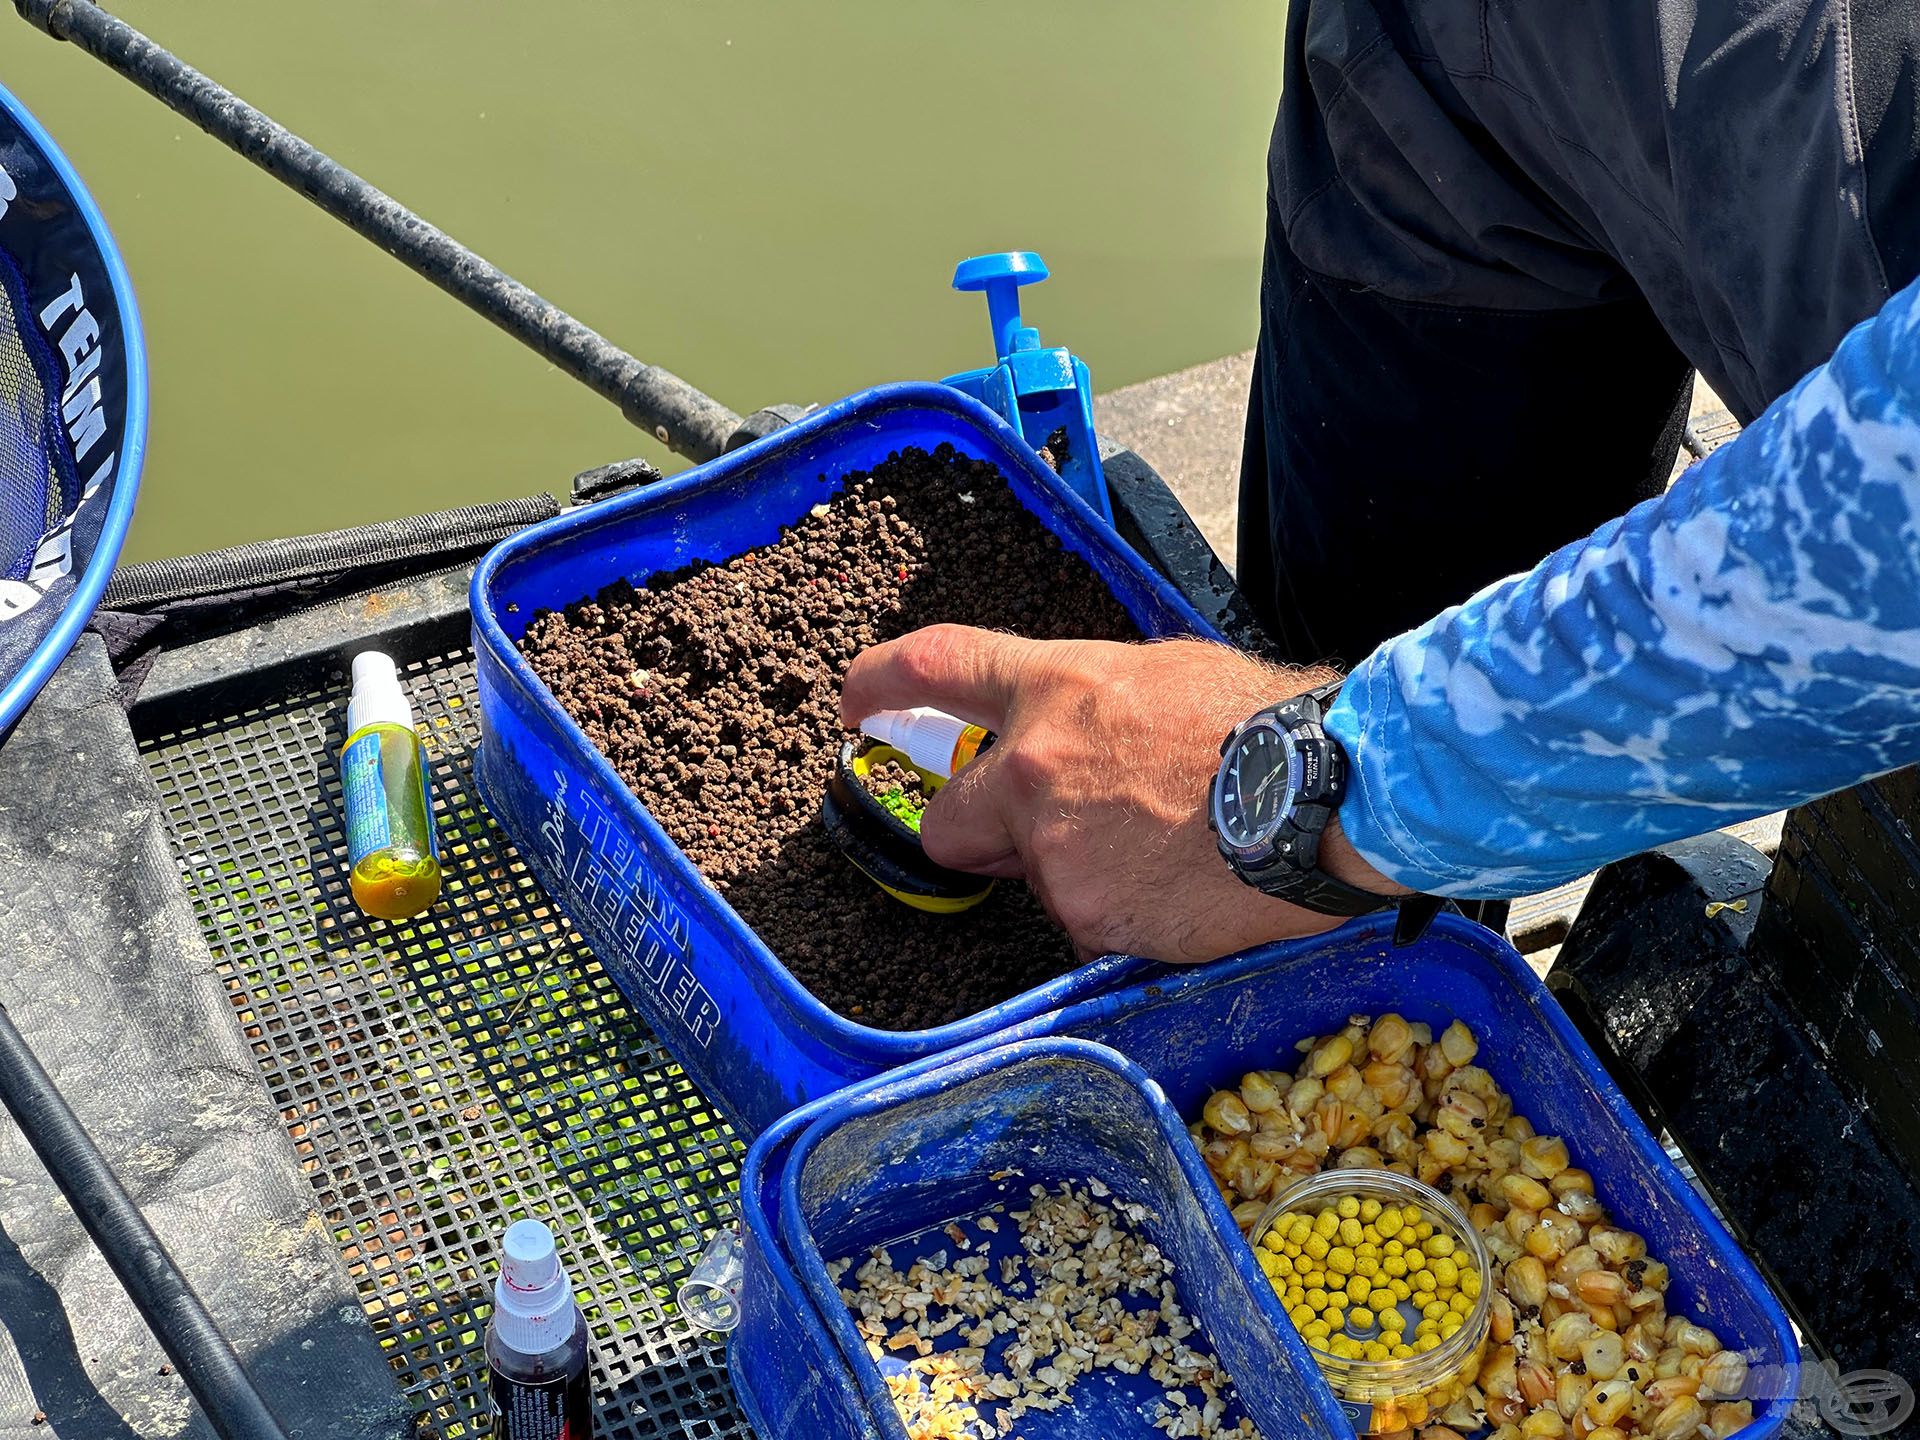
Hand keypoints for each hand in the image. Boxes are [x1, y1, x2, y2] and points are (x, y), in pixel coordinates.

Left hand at [840, 625, 1405, 963]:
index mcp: (1054, 689)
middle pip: (946, 819)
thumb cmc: (1262, 724)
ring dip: (1070, 869)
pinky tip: (1174, 887)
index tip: (855, 701)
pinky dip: (1115, 912)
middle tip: (1036, 827)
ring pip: (1027, 876)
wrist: (1326, 799)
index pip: (933, 668)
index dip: (878, 681)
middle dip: (975, 829)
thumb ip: (1087, 696)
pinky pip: (1081, 921)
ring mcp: (1056, 853)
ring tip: (1156, 850)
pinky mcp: (1088, 918)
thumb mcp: (1163, 671)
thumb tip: (1065, 716)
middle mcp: (1034, 770)